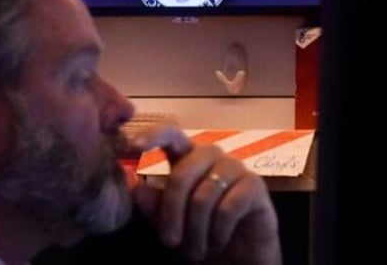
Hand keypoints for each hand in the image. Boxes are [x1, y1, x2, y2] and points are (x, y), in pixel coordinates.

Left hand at [130, 126, 281, 264]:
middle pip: (182, 173)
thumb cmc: (200, 233)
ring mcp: (234, 167)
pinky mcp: (254, 185)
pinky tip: (218, 242)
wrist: (238, 256)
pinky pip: (228, 208)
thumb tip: (135, 188)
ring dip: (196, 231)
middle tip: (170, 242)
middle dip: (172, 212)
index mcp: (187, 157)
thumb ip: (153, 204)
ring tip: (196, 250)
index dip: (153, 136)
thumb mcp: (169, 222)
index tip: (131, 147)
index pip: (171, 134)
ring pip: (204, 196)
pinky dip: (218, 232)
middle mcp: (211, 156)